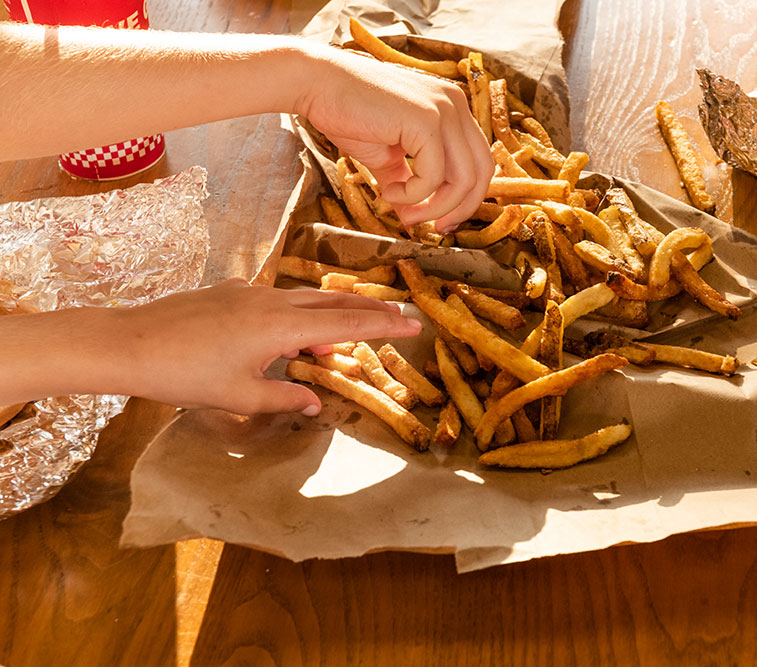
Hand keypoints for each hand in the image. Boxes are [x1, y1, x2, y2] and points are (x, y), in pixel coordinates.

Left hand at [117, 279, 421, 414]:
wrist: (129, 343)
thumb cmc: (184, 374)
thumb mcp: (239, 396)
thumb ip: (284, 397)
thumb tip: (315, 402)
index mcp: (281, 326)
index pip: (346, 323)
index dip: (384, 325)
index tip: (415, 323)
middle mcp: (271, 301)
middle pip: (333, 302)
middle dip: (369, 310)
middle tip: (399, 315)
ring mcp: (249, 292)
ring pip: (304, 298)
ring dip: (332, 311)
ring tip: (349, 328)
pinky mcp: (229, 292)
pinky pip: (276, 298)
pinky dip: (297, 311)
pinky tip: (289, 327)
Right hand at [298, 47, 492, 231]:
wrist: (317, 83)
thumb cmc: (349, 114)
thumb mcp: (387, 156)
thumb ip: (408, 182)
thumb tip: (413, 218)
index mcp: (452, 109)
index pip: (480, 162)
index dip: (467, 198)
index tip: (442, 222)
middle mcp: (455, 105)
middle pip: (482, 172)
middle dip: (461, 209)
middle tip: (435, 229)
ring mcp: (444, 109)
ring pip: (463, 179)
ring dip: (435, 207)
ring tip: (403, 210)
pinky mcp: (426, 119)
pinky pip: (434, 176)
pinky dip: (413, 194)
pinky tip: (389, 190)